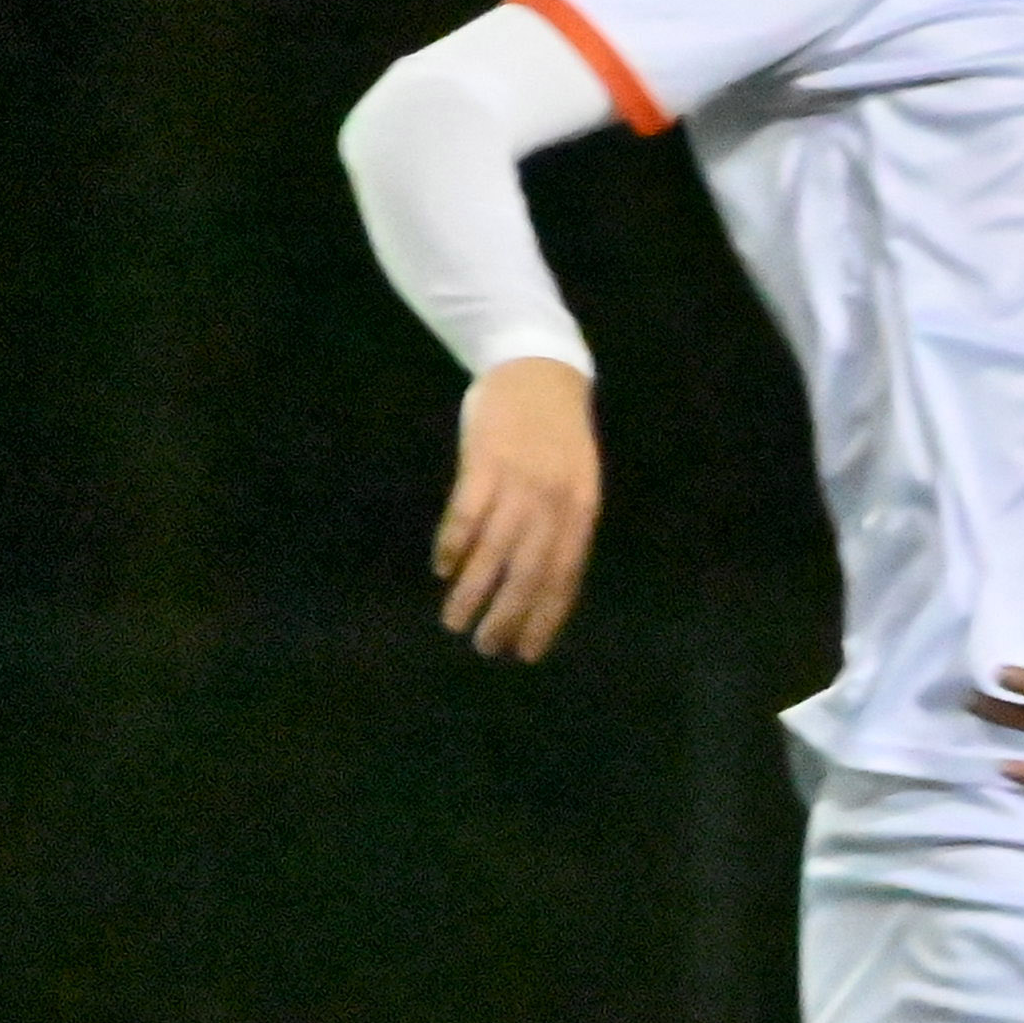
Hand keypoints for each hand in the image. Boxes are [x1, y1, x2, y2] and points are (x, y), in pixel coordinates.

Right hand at [435, 359, 600, 659]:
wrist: (538, 368)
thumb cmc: (556, 435)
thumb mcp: (574, 482)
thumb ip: (561, 529)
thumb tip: (541, 588)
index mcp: (580, 510)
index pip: (564, 578)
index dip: (544, 619)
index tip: (524, 653)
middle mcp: (552, 500)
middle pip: (529, 572)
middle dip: (506, 616)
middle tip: (485, 646)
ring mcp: (518, 480)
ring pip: (494, 551)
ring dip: (472, 592)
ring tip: (454, 621)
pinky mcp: (484, 460)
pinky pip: (466, 513)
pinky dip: (453, 545)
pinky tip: (442, 569)